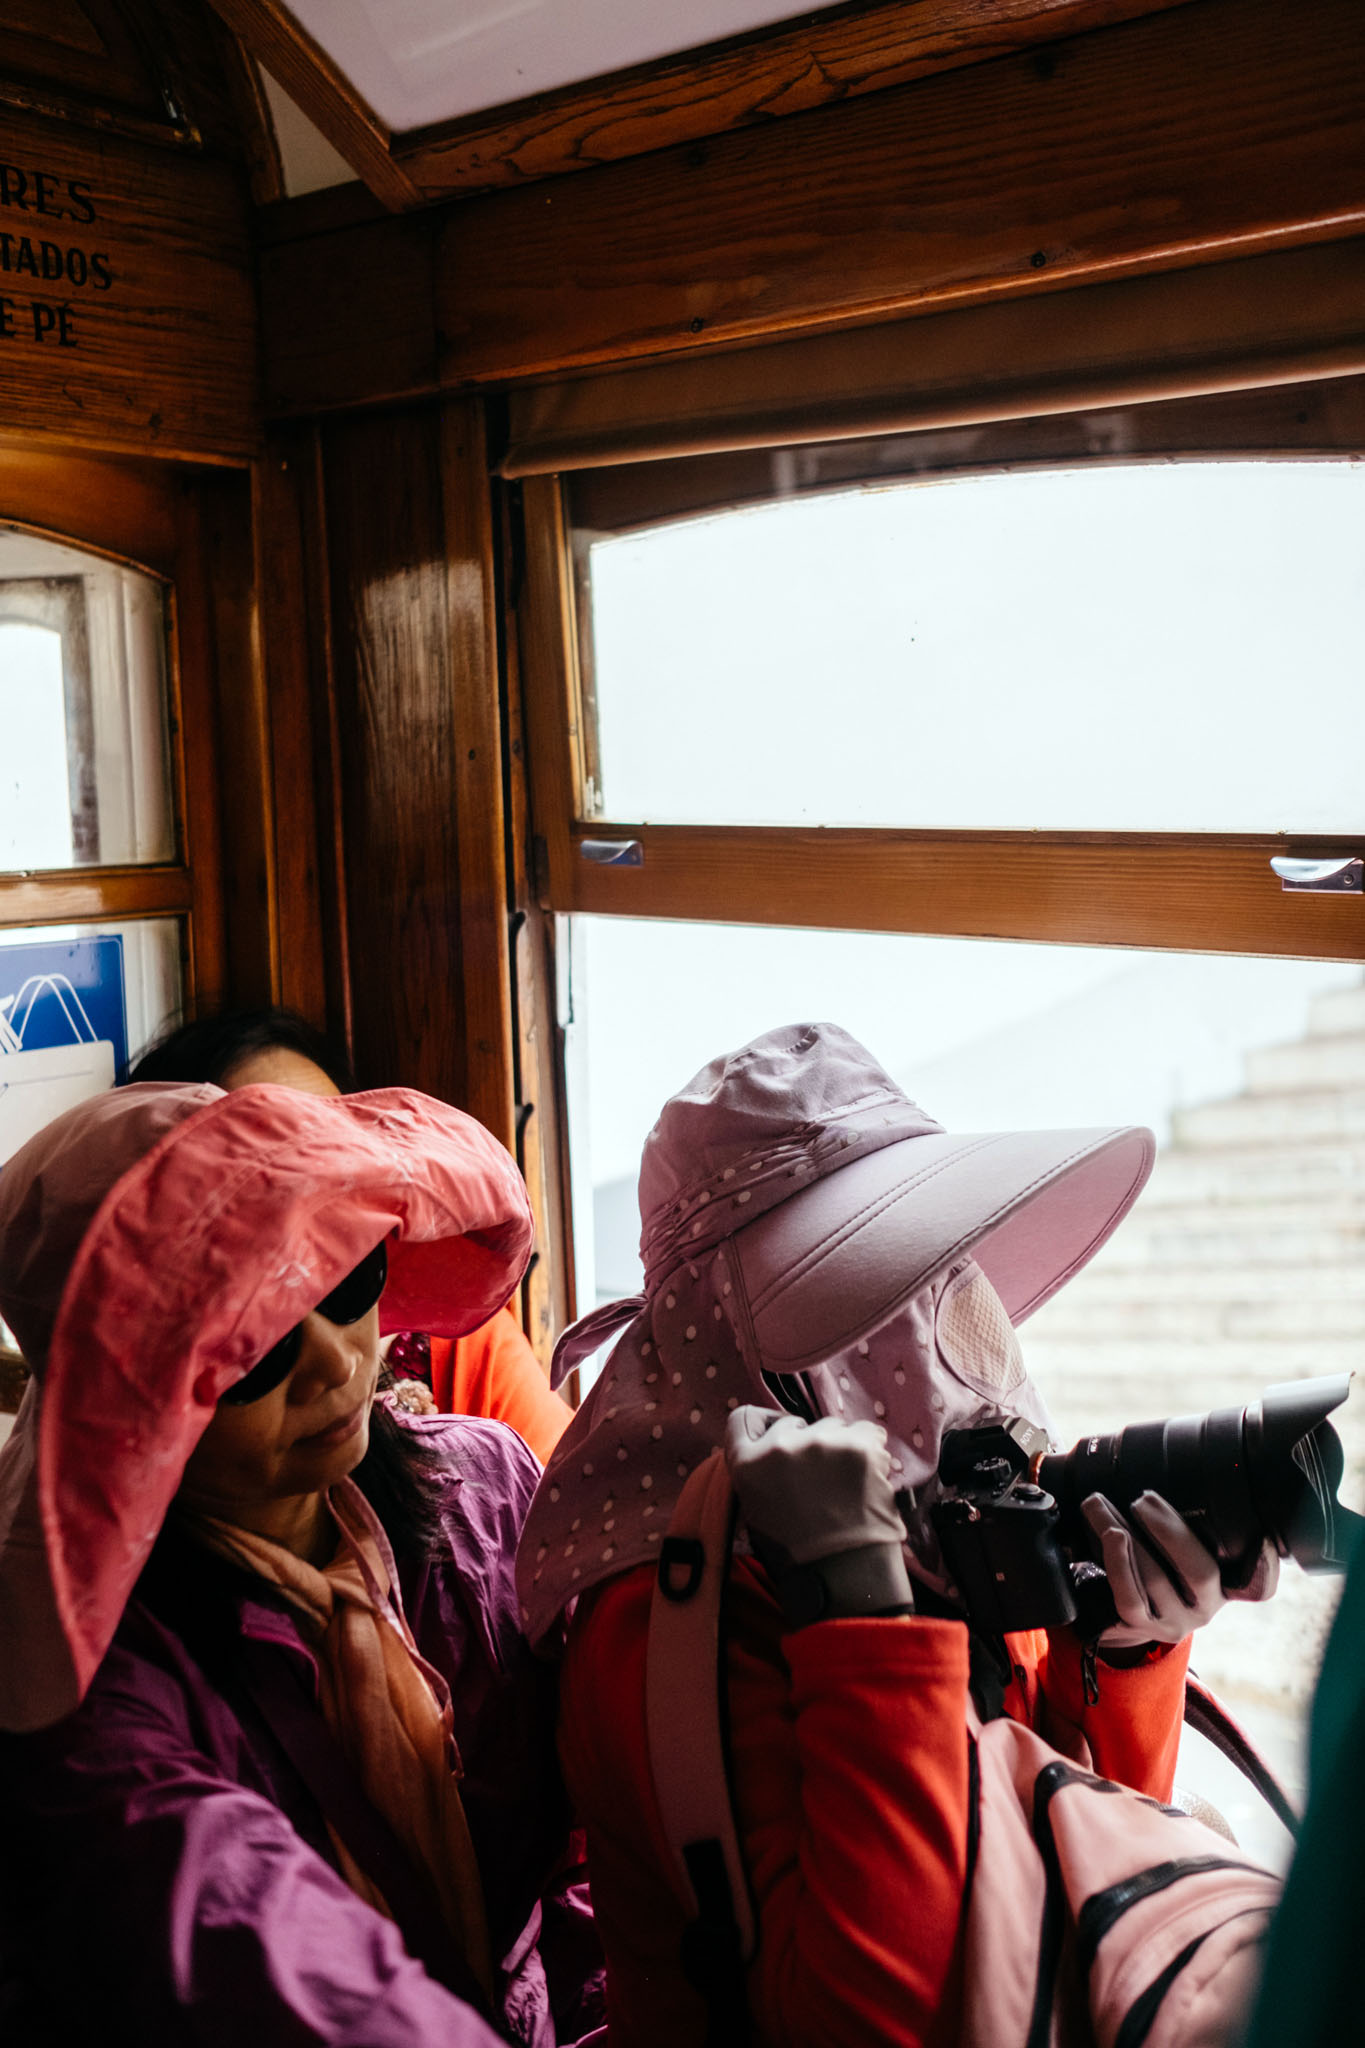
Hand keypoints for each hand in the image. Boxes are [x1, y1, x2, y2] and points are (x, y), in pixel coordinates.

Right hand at [724, 1407, 912, 1624]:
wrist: (843, 1576)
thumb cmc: (797, 1553)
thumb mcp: (756, 1511)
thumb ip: (757, 1473)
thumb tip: (774, 1449)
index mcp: (746, 1464)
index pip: (741, 1420)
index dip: (763, 1426)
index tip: (780, 1438)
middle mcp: (779, 1446)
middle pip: (794, 1424)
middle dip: (806, 1444)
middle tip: (820, 1477)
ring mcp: (820, 1443)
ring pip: (833, 1426)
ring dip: (840, 1446)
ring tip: (849, 1484)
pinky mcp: (859, 1447)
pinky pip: (868, 1433)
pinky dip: (871, 1450)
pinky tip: (870, 1478)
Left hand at [1080, 1490, 1277, 1649]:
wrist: (1115, 1612)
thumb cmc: (1149, 1564)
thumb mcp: (1171, 1548)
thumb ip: (1181, 1527)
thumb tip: (1167, 1482)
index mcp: (1225, 1584)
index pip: (1257, 1585)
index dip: (1265, 1566)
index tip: (1264, 1540)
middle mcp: (1207, 1608)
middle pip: (1201, 1571)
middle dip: (1170, 1530)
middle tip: (1140, 1499)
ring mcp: (1175, 1622)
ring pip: (1155, 1577)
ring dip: (1123, 1531)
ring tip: (1099, 1503)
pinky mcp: (1142, 1628)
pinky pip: (1130, 1596)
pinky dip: (1117, 1561)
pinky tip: (1108, 1534)